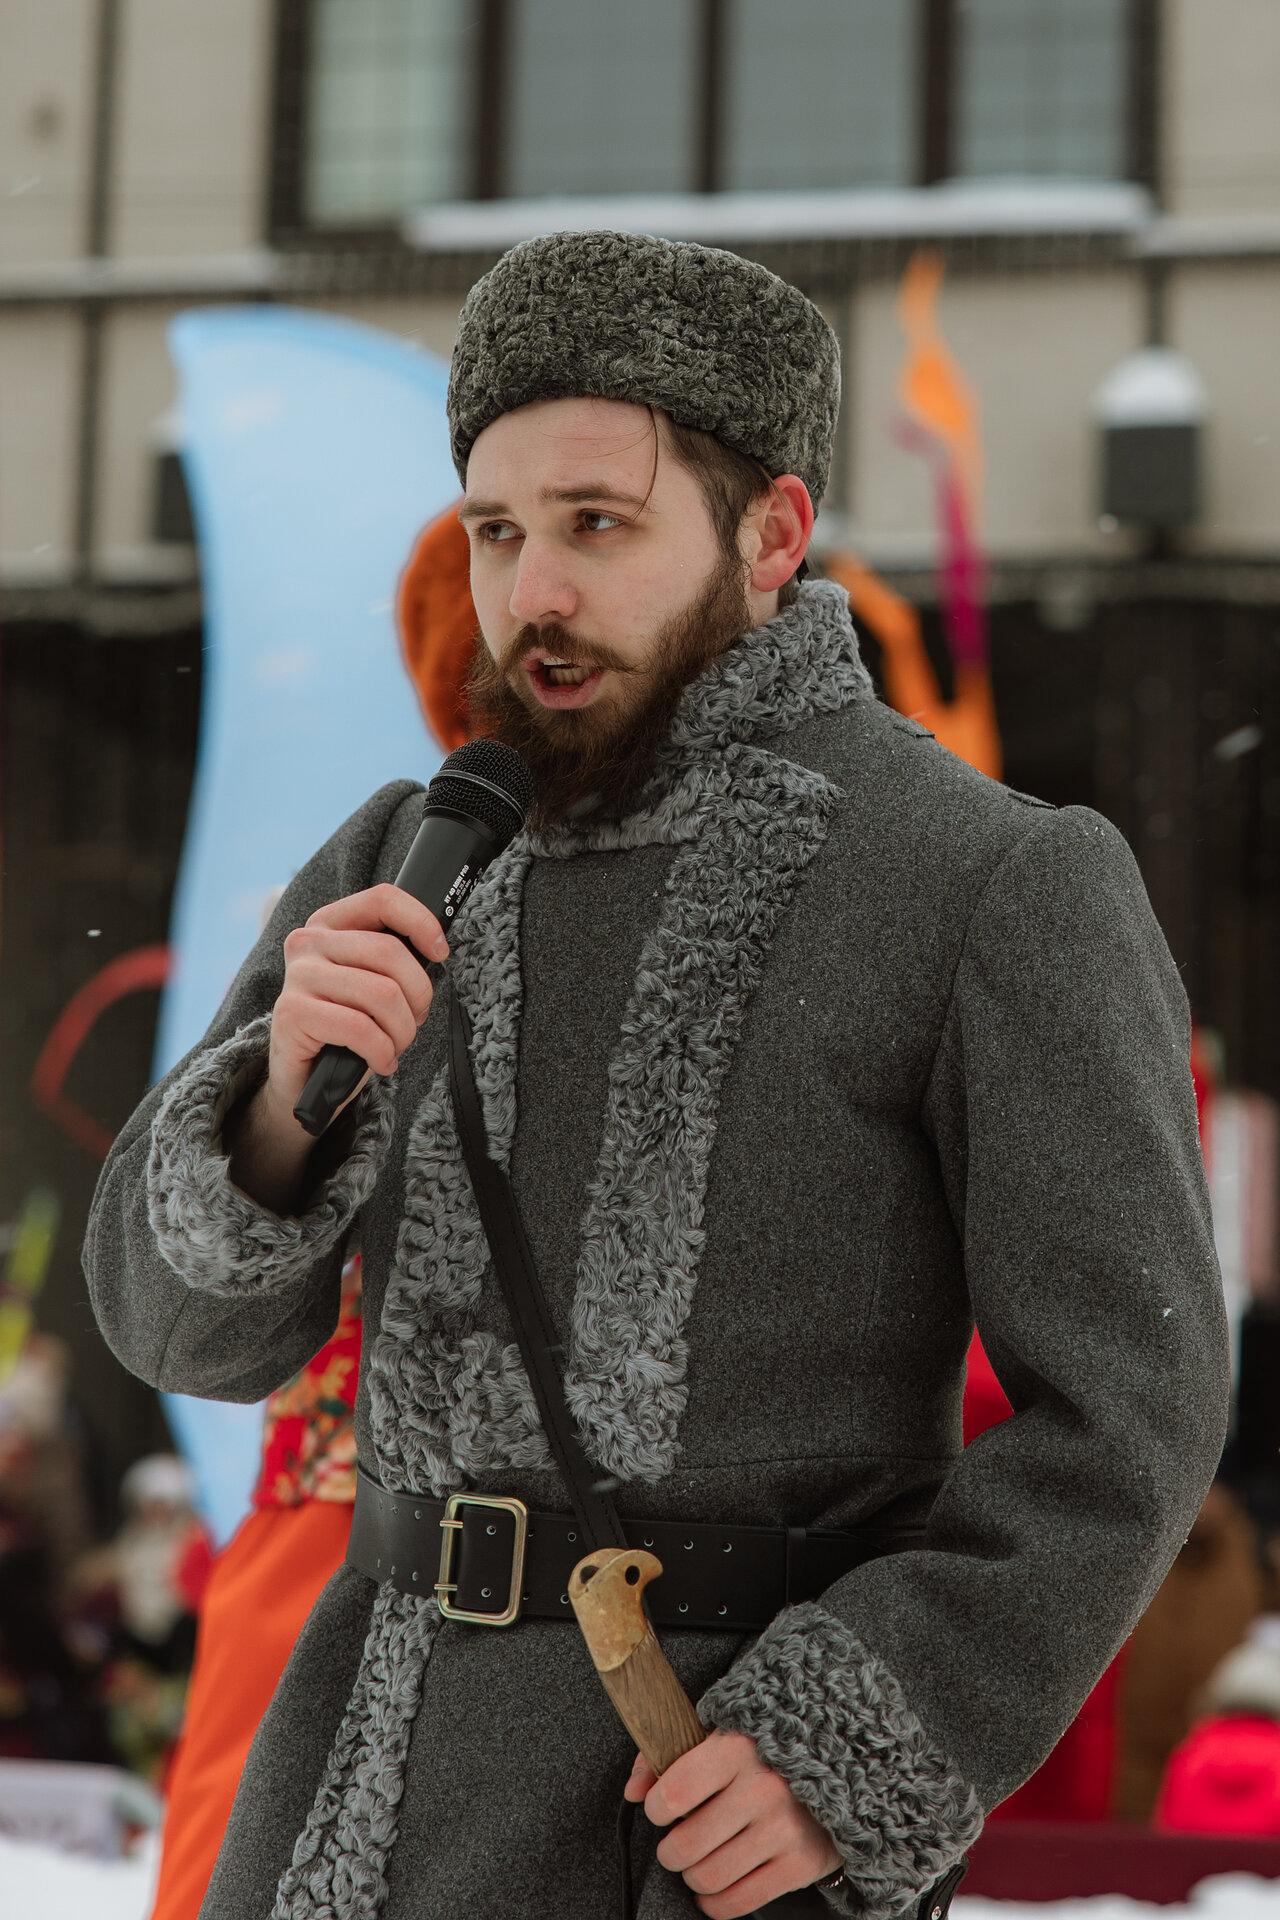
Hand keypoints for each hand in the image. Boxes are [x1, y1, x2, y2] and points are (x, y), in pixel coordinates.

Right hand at [269, 883, 447, 1110]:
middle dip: (418, 995)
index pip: (383, 900)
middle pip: (389, 953)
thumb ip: (389, 959)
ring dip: (402, 1031)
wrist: (303, 1078)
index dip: (421, 923)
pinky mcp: (291, 1014)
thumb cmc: (345, 1027)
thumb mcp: (370, 983)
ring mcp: (297, 977)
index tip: (440, 953)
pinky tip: (381, 1061)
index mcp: (329, 923)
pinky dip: (382, 1052)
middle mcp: (308, 942)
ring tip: (396, 1045)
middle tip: (414, 1020)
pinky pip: (360, 1028)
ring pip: (382, 994)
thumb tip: (434, 948)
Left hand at [624, 1730, 840, 1917]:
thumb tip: (633, 1792)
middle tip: (677, 1844)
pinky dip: (715, 1903)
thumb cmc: (766, 1747)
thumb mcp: (720, 1731)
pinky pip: (739, 1902)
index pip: (673, 1793)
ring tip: (697, 1862)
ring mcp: (784, 1829)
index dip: (656, 1808)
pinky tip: (714, 1888)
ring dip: (692, 1877)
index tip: (662, 1808)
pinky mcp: (802, 1864)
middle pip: (686, 1846)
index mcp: (738, 1747)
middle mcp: (763, 1789)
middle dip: (671, 1851)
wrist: (843, 1762)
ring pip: (708, 1878)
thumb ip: (668, 1754)